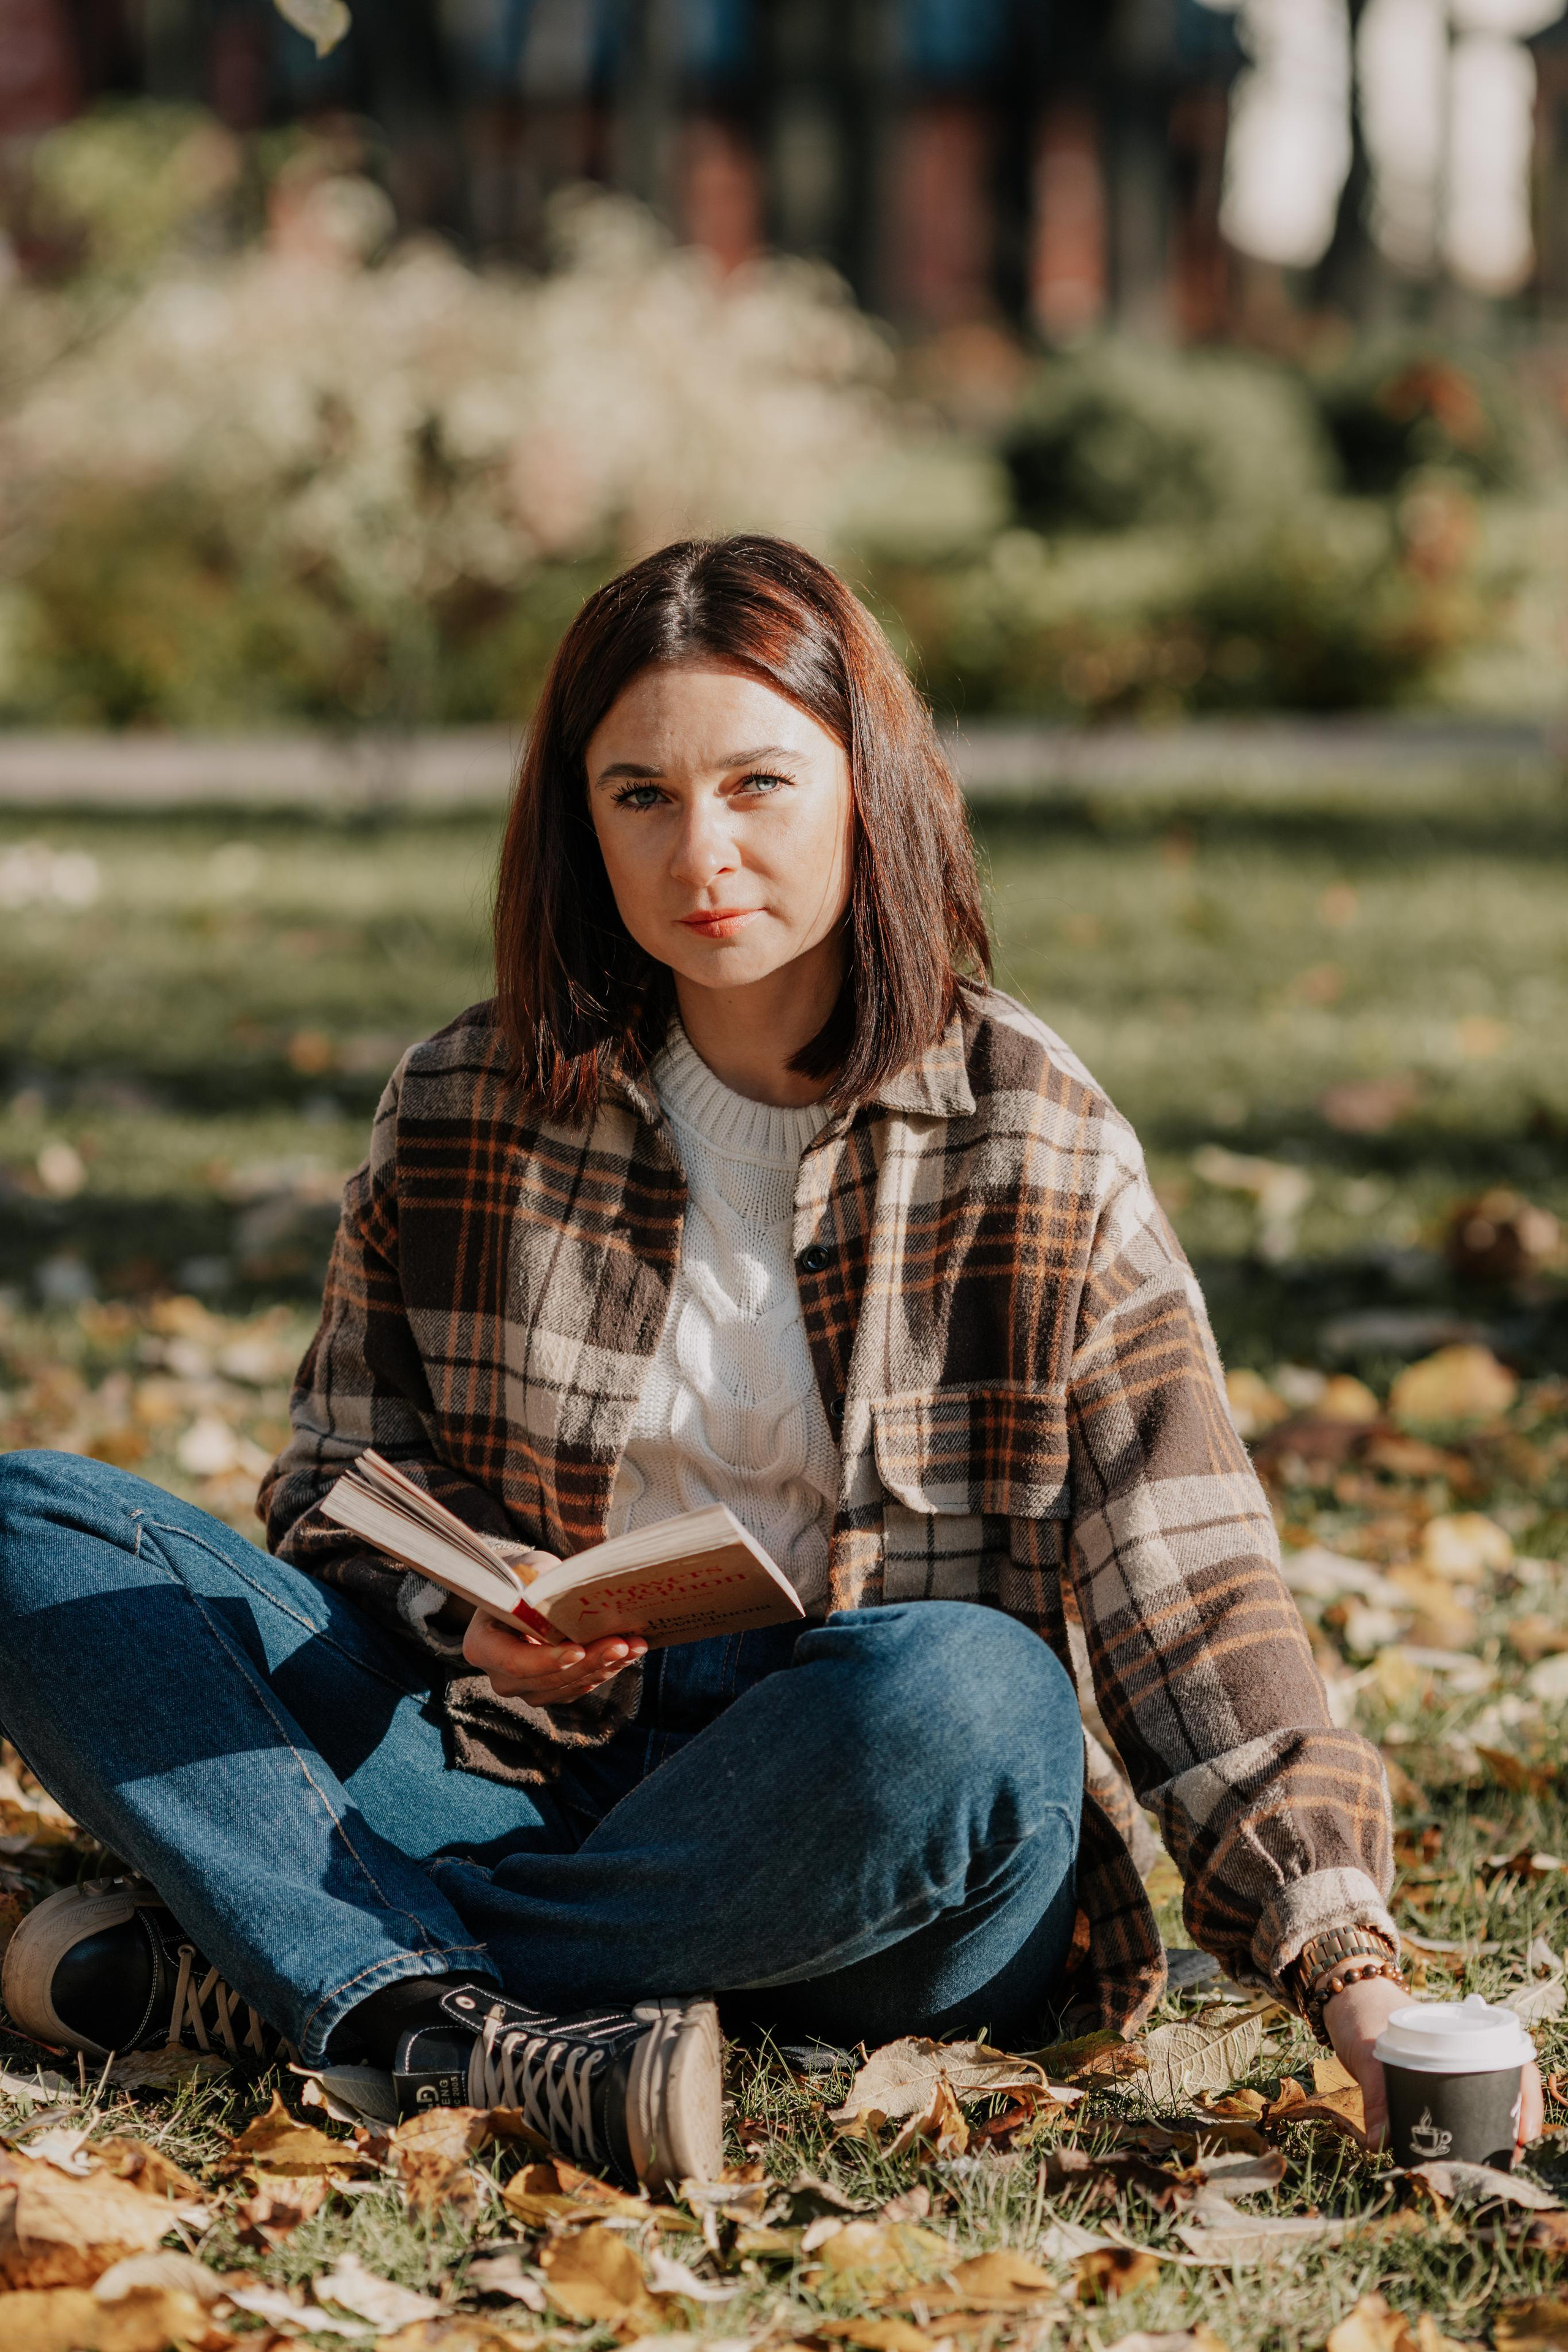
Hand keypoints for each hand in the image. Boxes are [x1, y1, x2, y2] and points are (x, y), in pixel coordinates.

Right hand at [461, 1571, 645, 1705]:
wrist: (523, 1590)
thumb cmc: (523, 1576)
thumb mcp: (527, 1571)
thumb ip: (541, 1584)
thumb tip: (571, 1592)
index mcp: (482, 1646)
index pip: (515, 1662)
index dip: (548, 1660)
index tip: (578, 1649)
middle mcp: (500, 1676)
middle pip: (547, 1680)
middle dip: (589, 1661)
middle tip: (622, 1644)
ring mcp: (525, 1688)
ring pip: (568, 1687)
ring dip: (605, 1667)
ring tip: (635, 1645)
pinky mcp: (550, 1691)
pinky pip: (578, 1687)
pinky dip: (605, 1670)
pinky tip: (629, 1653)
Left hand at [1324, 1974, 1544, 2153]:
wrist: (1340, 1994)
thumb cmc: (1359, 2011)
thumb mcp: (1367, 2051)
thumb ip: (1376, 2094)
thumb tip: (1381, 2143)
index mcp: (1459, 2029)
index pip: (1510, 2058)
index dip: (1525, 2095)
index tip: (1522, 2132)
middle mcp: (1458, 2045)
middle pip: (1502, 2082)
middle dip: (1511, 2120)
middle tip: (1507, 2156)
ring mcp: (1444, 2060)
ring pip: (1480, 2094)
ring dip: (1489, 2125)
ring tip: (1487, 2158)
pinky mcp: (1425, 2076)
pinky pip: (1453, 2101)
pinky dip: (1459, 2123)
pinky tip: (1455, 2147)